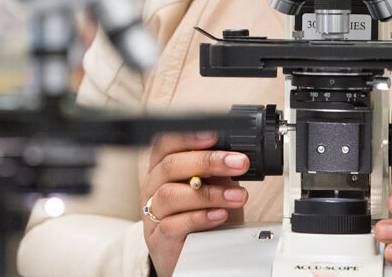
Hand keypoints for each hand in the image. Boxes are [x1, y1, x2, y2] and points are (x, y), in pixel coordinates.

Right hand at [141, 132, 248, 276]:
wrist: (190, 256)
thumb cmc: (200, 218)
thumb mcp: (212, 189)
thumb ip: (217, 174)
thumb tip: (235, 158)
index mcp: (163, 168)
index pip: (166, 144)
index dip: (187, 137)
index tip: (214, 135)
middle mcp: (153, 186)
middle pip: (171, 165)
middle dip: (208, 161)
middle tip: (239, 163)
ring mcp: (153, 212)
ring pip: (170, 194)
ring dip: (208, 194)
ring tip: (237, 197)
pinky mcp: (158, 238)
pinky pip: (172, 224)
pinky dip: (199, 218)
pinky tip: (219, 215)